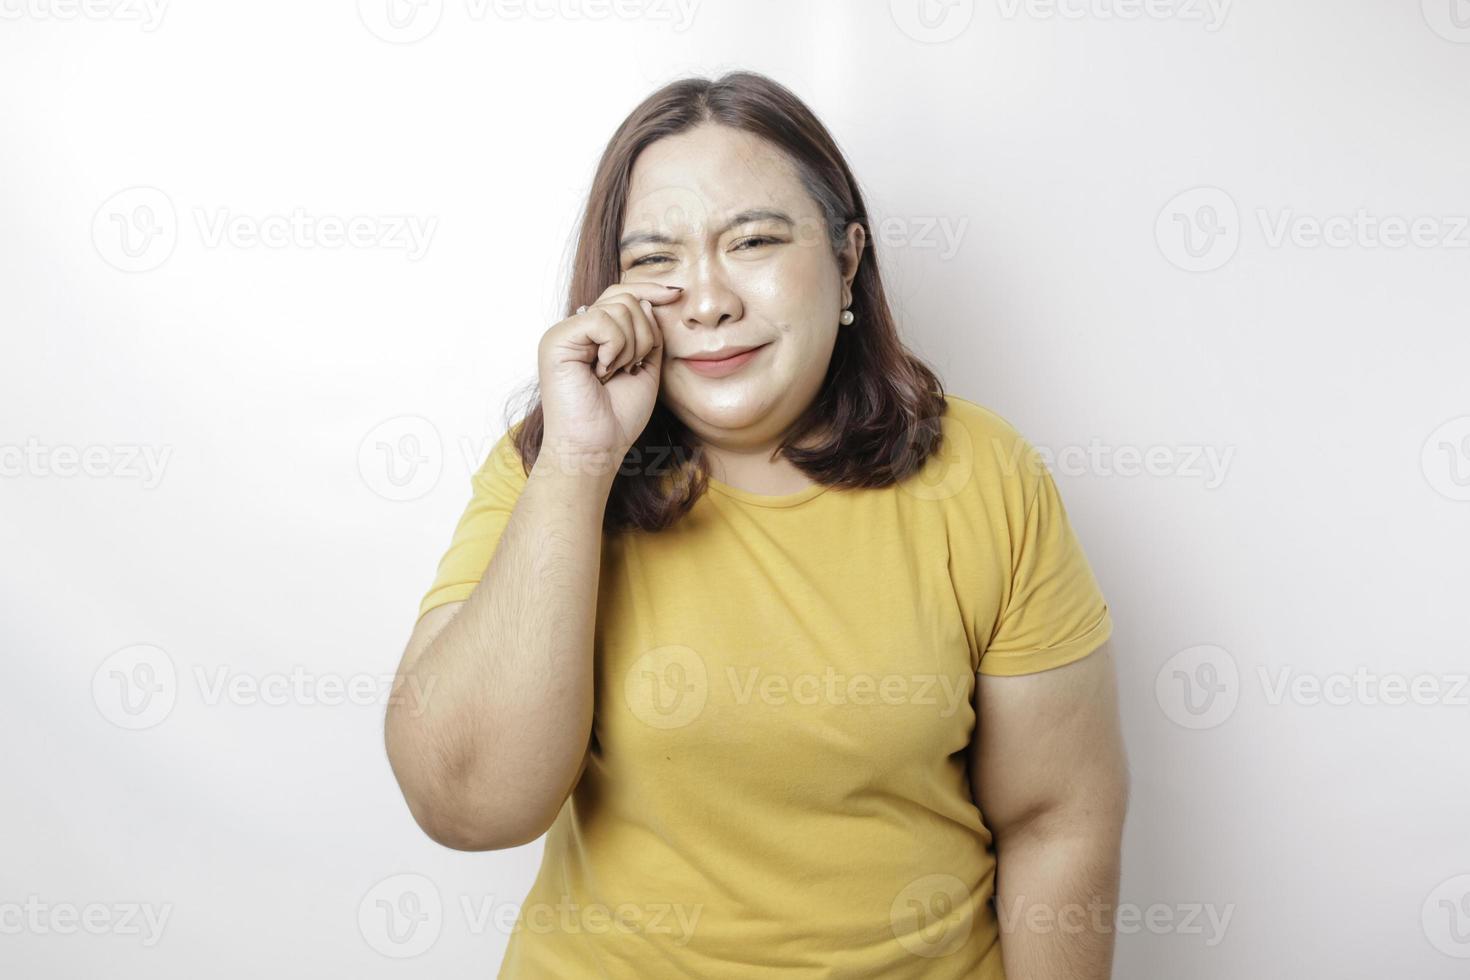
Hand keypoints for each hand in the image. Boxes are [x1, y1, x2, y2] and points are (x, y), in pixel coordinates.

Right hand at [536, 281, 681, 472]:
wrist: (597, 447)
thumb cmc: (619, 417)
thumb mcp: (647, 368)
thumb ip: (650, 334)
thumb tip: (647, 301)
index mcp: (595, 335)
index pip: (622, 295)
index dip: (650, 291)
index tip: (677, 295)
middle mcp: (577, 330)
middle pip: (625, 298)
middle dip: (644, 334)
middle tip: (632, 367)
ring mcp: (565, 333)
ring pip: (618, 308)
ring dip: (630, 346)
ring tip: (614, 374)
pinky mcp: (556, 339)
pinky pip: (602, 320)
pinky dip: (615, 347)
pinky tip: (603, 371)